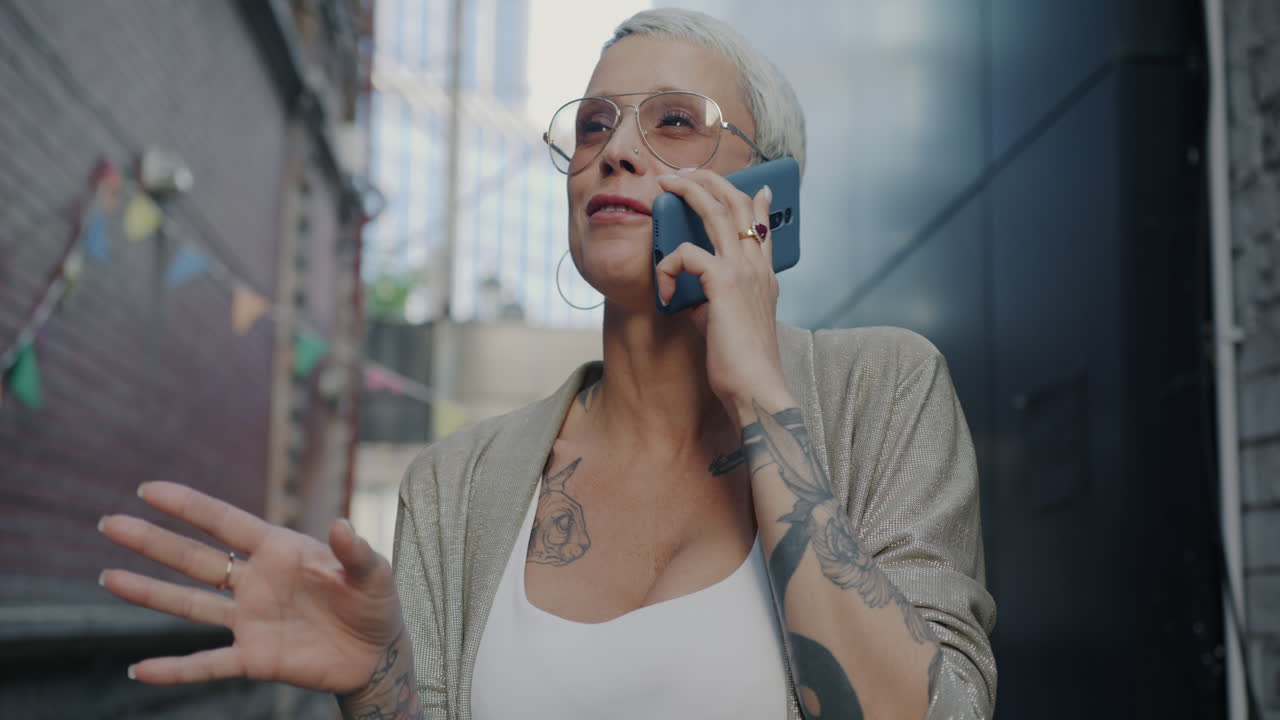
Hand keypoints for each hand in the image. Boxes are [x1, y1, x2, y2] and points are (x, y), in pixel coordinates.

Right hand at [99, 482, 402, 693]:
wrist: (378, 653)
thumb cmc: (375, 603)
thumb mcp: (374, 574)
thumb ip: (355, 552)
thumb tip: (341, 525)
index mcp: (280, 551)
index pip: (227, 523)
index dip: (189, 506)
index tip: (148, 490)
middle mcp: (256, 582)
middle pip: (196, 559)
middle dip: (153, 542)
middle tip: (110, 524)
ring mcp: (251, 620)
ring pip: (190, 604)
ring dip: (150, 593)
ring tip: (110, 578)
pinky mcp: (255, 658)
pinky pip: (208, 664)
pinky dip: (175, 670)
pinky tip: (139, 670)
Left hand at [653, 169, 794, 422]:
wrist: (756, 390)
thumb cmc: (741, 367)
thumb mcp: (729, 326)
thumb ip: (715, 303)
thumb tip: (692, 298)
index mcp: (764, 278)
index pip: (764, 228)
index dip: (759, 204)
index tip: (759, 188)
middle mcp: (757, 268)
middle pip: (738, 205)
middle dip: (710, 180)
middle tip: (685, 172)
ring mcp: (743, 271)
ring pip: (717, 210)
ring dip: (690, 190)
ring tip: (667, 183)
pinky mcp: (723, 283)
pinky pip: (686, 255)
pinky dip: (667, 267)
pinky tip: (663, 292)